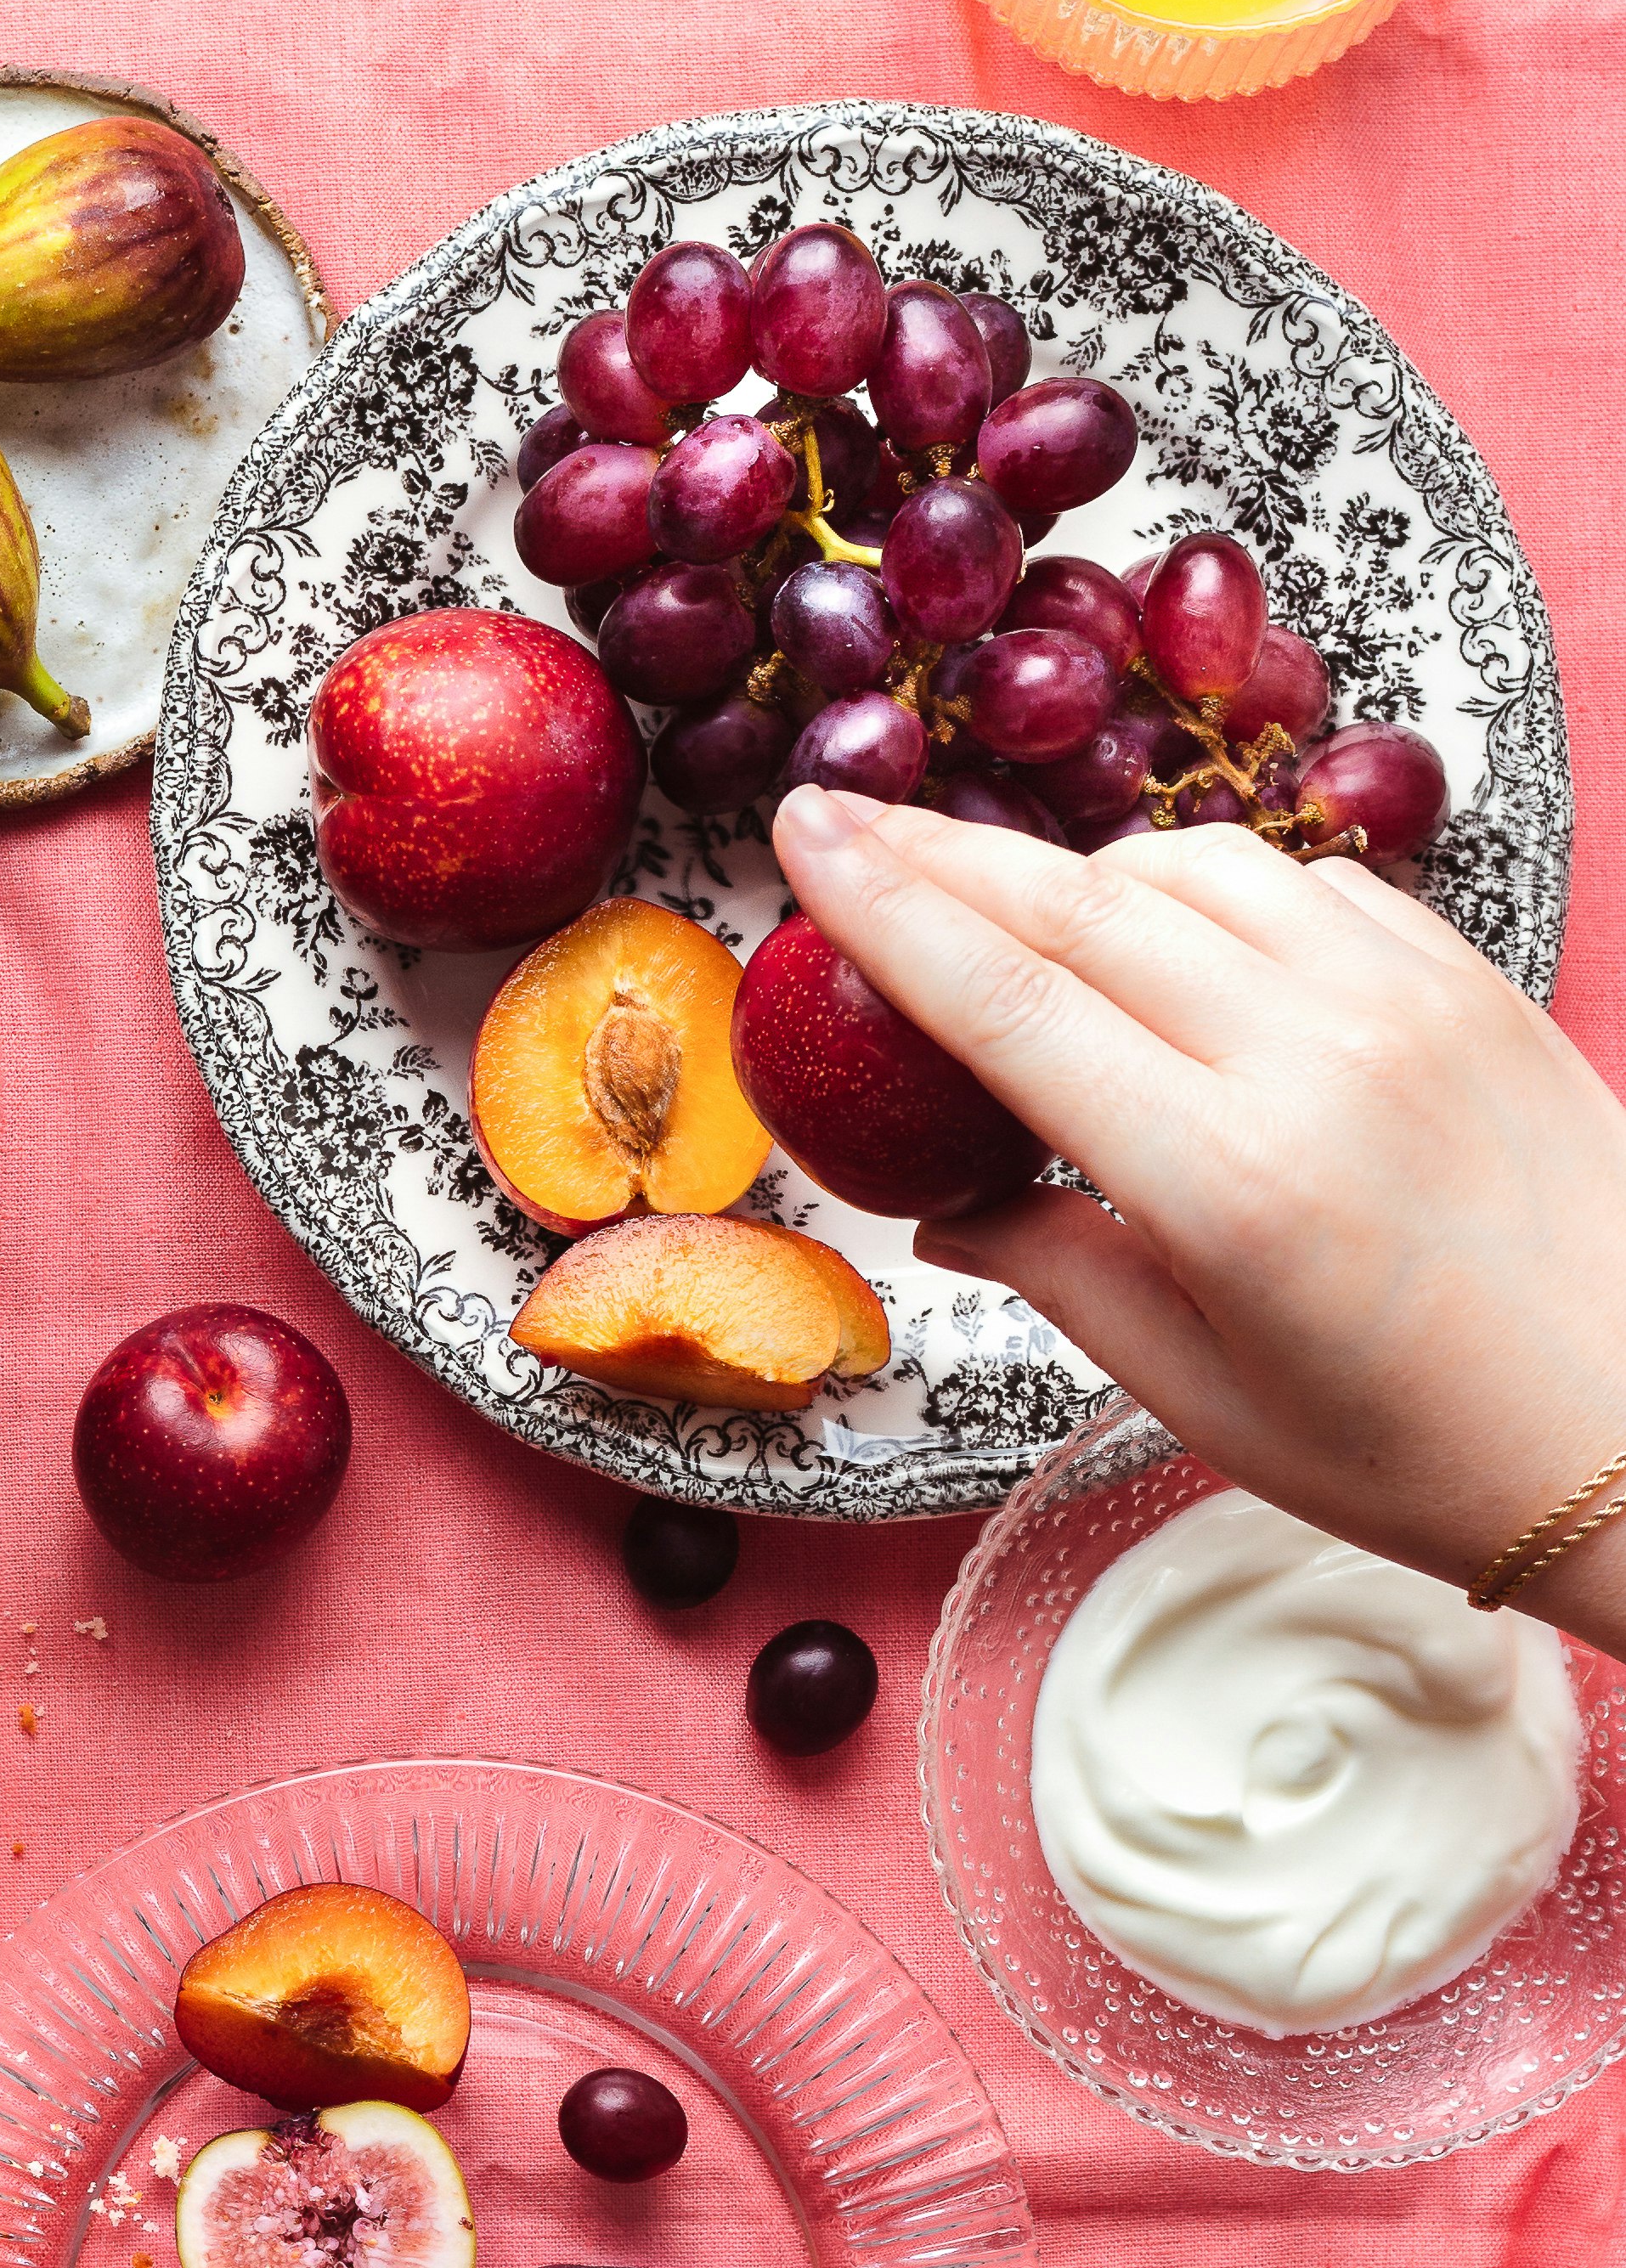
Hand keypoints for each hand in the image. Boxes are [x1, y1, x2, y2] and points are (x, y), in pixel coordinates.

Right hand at [772, 789, 1625, 1630]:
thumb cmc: (1422, 1452)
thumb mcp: (1200, 1394)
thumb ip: (1057, 1273)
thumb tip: (945, 1205)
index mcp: (1225, 1182)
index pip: (1007, 1000)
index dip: (884, 907)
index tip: (800, 835)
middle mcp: (1313, 1058)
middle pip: (1079, 906)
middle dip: (940, 854)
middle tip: (844, 815)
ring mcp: (1404, 1000)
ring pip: (1192, 870)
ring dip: (1077, 872)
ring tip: (1001, 903)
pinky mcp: (1467, 979)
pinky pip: (1304, 884)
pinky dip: (1210, 891)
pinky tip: (1169, 935)